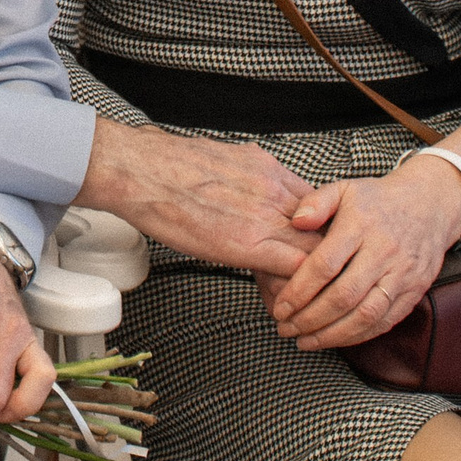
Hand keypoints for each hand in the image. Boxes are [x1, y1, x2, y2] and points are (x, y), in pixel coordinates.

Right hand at [80, 118, 317, 277]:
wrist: (139, 170)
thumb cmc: (165, 166)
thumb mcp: (219, 159)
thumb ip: (244, 175)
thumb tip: (246, 187)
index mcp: (266, 167)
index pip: (314, 204)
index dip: (313, 230)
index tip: (304, 247)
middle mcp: (274, 188)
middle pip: (322, 228)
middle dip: (317, 256)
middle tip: (306, 279)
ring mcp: (265, 214)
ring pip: (314, 251)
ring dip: (308, 277)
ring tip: (292, 295)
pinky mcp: (249, 243)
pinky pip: (294, 269)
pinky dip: (294, 289)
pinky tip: (282, 302)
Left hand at [260, 163, 460, 350]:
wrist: (431, 206)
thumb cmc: (377, 200)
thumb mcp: (344, 189)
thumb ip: (316, 202)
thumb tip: (296, 222)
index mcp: (361, 226)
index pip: (325, 265)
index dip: (299, 290)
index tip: (280, 306)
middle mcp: (383, 253)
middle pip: (344, 296)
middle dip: (310, 319)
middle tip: (285, 328)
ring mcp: (402, 275)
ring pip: (365, 315)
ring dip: (332, 335)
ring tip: (304, 341)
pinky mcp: (414, 292)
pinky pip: (385, 322)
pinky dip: (358, 336)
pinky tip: (334, 339)